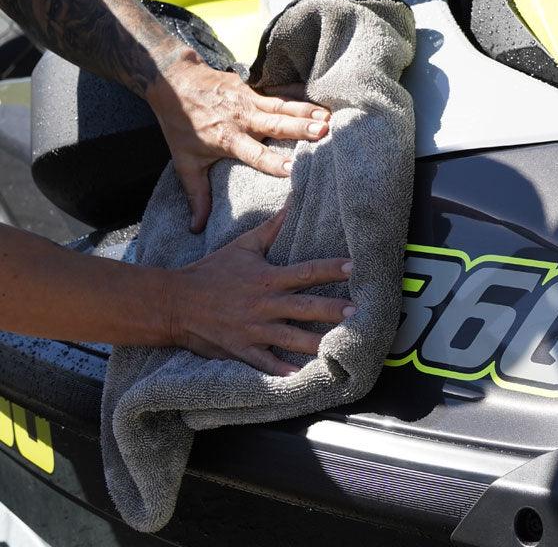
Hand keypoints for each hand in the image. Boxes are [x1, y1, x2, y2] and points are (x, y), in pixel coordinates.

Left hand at [146, 50, 329, 232]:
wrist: (173, 81)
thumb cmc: (180, 125)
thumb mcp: (185, 162)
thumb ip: (197, 195)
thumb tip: (197, 228)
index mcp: (227, 139)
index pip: (254, 154)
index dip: (273, 162)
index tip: (294, 169)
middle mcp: (242, 118)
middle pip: (275, 125)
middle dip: (301, 128)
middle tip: (324, 132)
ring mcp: (249, 100)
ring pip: (282, 107)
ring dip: (307, 111)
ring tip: (328, 117)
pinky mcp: (253, 88)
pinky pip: (280, 93)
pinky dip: (300, 95)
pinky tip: (319, 99)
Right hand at [167, 211, 353, 374]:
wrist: (176, 302)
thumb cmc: (212, 272)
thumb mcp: (242, 246)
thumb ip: (271, 229)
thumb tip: (292, 204)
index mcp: (267, 279)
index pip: (306, 272)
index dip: (331, 268)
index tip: (354, 267)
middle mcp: (264, 305)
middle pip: (305, 307)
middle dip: (332, 310)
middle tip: (358, 313)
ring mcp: (253, 330)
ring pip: (291, 339)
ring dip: (317, 343)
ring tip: (341, 348)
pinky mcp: (242, 350)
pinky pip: (266, 364)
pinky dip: (283, 371)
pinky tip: (303, 377)